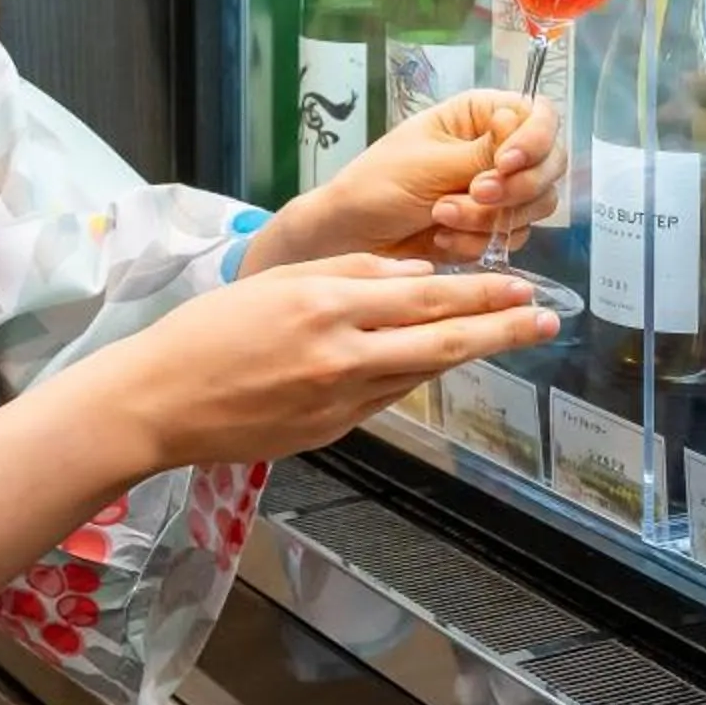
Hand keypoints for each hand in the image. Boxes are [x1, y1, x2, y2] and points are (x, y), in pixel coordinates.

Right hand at [100, 255, 557, 468]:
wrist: (158, 402)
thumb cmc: (208, 332)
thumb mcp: (278, 281)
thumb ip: (350, 274)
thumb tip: (416, 275)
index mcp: (325, 302)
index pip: (424, 293)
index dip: (479, 289)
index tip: (521, 283)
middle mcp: (341, 352)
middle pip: (440, 337)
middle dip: (501, 326)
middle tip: (547, 318)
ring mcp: (338, 398)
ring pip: (421, 371)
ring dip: (470, 352)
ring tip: (512, 335)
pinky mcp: (331, 430)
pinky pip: (387, 398)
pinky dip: (416, 376)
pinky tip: (439, 361)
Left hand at [263, 92, 564, 268]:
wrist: (348, 239)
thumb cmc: (376, 186)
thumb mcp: (429, 164)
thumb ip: (482, 152)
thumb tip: (519, 128)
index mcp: (481, 116)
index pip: (539, 116)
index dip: (534, 140)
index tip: (507, 163)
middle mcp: (497, 149)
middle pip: (549, 164)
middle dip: (513, 188)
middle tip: (475, 195)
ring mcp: (498, 191)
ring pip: (534, 206)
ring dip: (490, 218)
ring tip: (441, 217)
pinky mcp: (492, 227)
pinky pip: (514, 237)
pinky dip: (479, 242)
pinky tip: (442, 239)